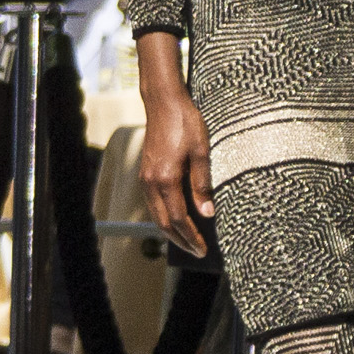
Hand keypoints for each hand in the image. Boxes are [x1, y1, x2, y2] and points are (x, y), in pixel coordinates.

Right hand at [136, 77, 214, 257]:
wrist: (164, 102)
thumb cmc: (185, 122)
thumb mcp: (202, 152)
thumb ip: (202, 184)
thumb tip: (207, 213)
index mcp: (166, 179)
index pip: (178, 218)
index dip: (191, 236)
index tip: (203, 248)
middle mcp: (151, 182)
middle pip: (162, 222)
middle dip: (180, 240)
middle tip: (197, 251)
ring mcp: (146, 177)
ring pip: (155, 214)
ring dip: (170, 230)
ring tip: (187, 239)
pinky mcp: (146, 172)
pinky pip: (152, 202)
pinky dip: (164, 216)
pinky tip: (176, 217)